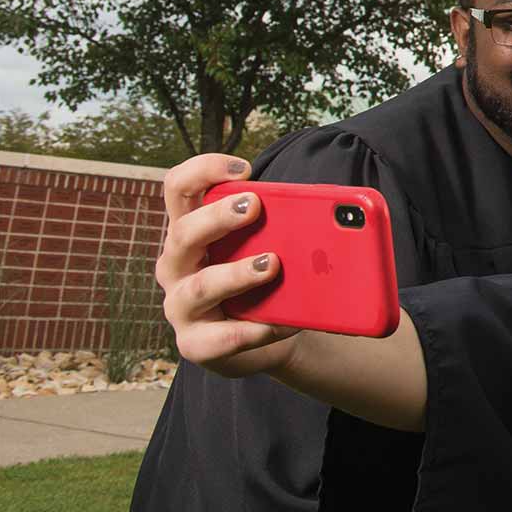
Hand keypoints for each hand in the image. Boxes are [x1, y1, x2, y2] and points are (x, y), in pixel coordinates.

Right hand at [157, 153, 300, 377]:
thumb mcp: (272, 246)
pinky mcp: (195, 343)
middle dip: (217, 217)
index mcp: (191, 231)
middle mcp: (176, 264)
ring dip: (236, 273)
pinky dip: (255, 329)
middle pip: (182, 232)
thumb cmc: (266, 280)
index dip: (203, 170)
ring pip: (199, 286)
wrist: (270, 335)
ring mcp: (180, 305)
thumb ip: (285, 226)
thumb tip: (335, 213)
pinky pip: (220, 337)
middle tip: (254, 205)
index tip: (244, 168)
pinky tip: (282, 323)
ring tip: (272, 264)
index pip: (179, 189)